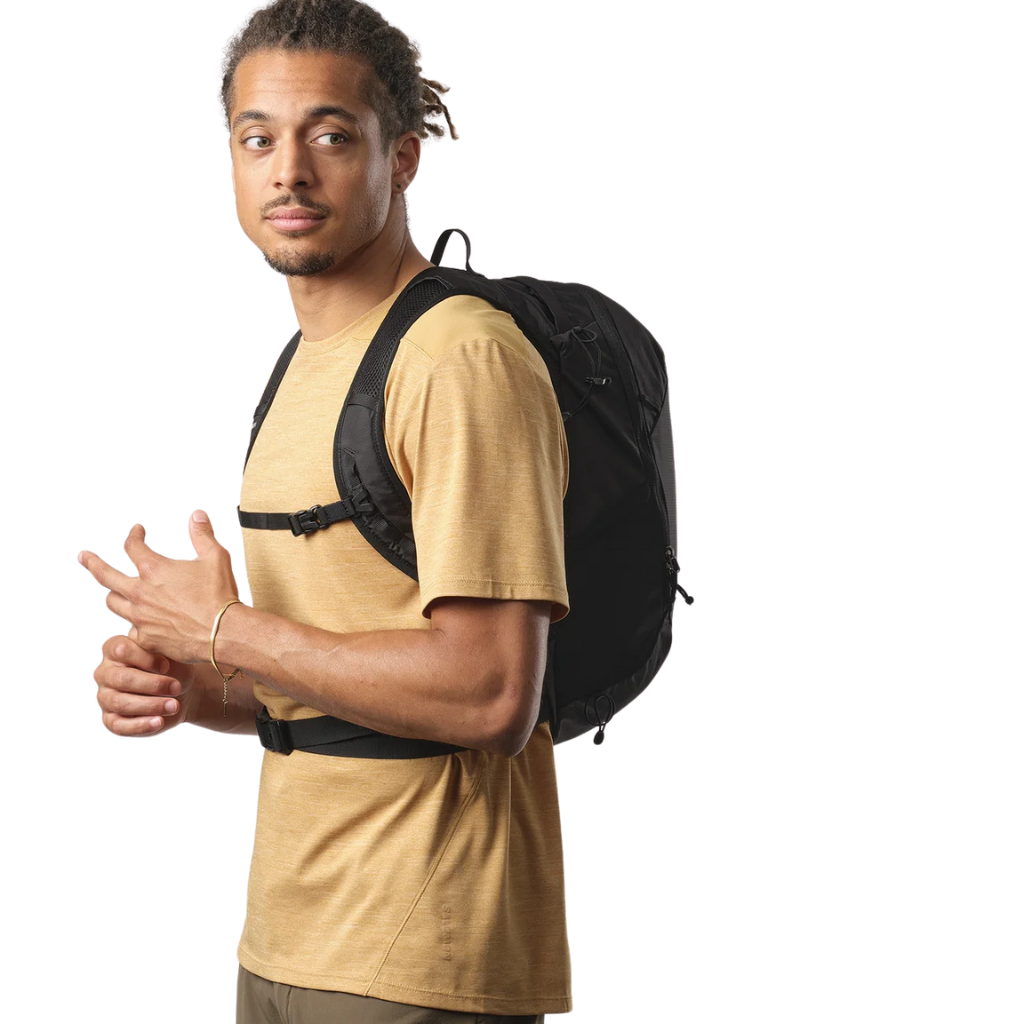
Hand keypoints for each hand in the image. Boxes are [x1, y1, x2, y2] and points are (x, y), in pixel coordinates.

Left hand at [79, 510, 239, 663]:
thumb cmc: (219, 597)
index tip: (136, 532)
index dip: (133, 535)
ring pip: (113, 603)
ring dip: (114, 594)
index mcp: (154, 569)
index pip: (132, 546)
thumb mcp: (215, 557)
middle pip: (105, 575)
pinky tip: (140, 623)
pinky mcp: (146, 638)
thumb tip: (196, 516)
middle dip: (93, 563)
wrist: (223, 632)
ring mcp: (140, 617)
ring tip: (113, 591)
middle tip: (84, 557)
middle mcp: (140, 592)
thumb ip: (202, 535)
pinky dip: (134, 623)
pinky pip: (131, 629)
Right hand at [94, 632, 197, 735]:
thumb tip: (157, 637)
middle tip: (177, 687)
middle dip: (152, 684)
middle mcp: (105, 672)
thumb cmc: (174, 666)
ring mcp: (105, 697)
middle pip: (121, 679)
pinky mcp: (111, 720)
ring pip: (120, 703)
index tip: (167, 665)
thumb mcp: (170, 654)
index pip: (121, 650)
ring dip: (150, 705)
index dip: (145, 659)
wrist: (182, 692)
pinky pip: (120, 726)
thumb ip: (160, 646)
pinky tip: (159, 722)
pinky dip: (141, 725)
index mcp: (115, 649)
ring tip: (174, 706)